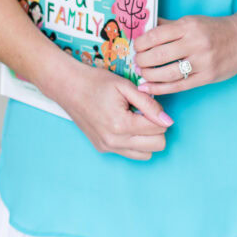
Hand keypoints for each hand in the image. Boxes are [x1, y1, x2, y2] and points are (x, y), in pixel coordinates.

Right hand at [58, 63, 173, 160]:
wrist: (68, 87)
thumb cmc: (96, 82)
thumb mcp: (125, 86)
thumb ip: (148, 104)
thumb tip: (168, 121)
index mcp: (121, 124)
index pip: (159, 129)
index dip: (159, 114)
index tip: (148, 103)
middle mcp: (114, 141)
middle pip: (157, 145)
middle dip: (156, 128)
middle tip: (143, 111)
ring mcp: (108, 147)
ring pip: (146, 154)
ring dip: (147, 137)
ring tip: (135, 118)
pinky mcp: (103, 149)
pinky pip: (130, 153)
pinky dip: (134, 141)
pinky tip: (125, 125)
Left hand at [132, 14, 236, 94]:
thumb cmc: (215, 29)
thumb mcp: (192, 21)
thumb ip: (168, 25)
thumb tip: (143, 27)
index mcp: (189, 26)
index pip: (156, 35)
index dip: (140, 43)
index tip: (136, 47)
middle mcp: (195, 43)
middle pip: (158, 55)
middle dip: (142, 61)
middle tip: (136, 62)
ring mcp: (202, 62)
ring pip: (167, 73)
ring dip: (149, 75)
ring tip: (142, 74)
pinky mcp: (207, 77)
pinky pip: (179, 85)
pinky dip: (160, 88)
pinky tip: (148, 87)